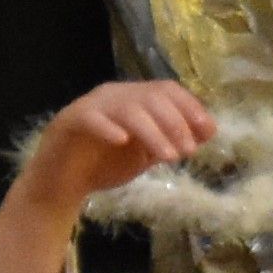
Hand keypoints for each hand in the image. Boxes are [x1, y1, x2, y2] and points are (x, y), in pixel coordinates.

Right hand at [0, 80, 218, 272]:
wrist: (64, 183)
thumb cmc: (108, 163)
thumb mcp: (149, 153)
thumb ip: (173, 140)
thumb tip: (208, 131)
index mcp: (135, 98)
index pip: (167, 90)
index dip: (190, 107)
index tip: (207, 132)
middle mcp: (114, 95)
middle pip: (151, 97)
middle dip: (175, 123)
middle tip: (187, 152)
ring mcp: (91, 106)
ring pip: (127, 109)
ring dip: (153, 132)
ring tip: (168, 156)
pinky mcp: (68, 122)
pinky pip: (90, 118)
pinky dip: (107, 127)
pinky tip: (122, 141)